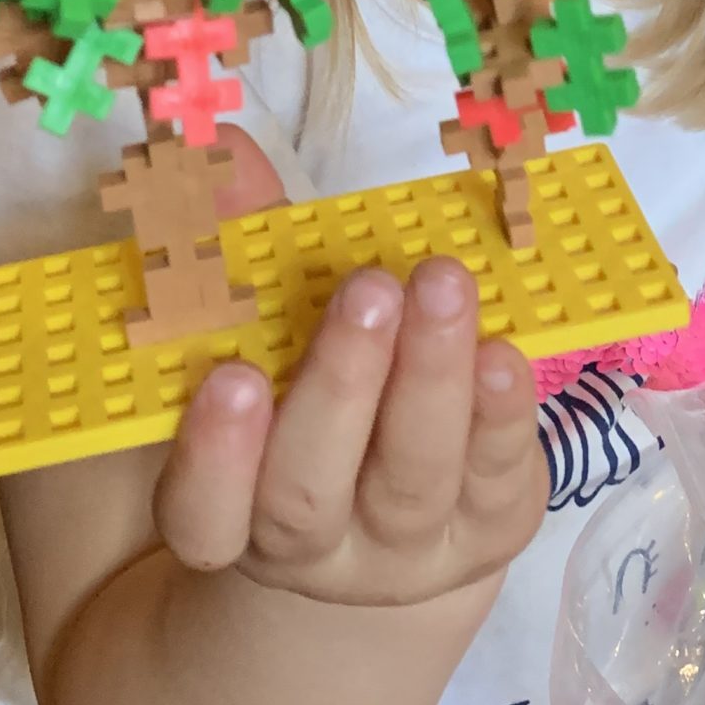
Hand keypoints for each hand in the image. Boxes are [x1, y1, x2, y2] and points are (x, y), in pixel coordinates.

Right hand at [152, 258, 548, 609]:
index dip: (213, 460)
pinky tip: (502, 352)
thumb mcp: (258, 328)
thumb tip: (227, 153)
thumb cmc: (302, 396)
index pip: (202, 518)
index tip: (232, 376)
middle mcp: (311, 550)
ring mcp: (406, 551)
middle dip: (340, 386)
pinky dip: (502, 415)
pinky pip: (498, 479)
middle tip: (368, 288)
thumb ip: (235, 246)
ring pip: (412, 482)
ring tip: (441, 283)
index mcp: (230, 514)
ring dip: (429, 375)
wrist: (402, 511)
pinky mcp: (490, 529)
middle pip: (308, 496)